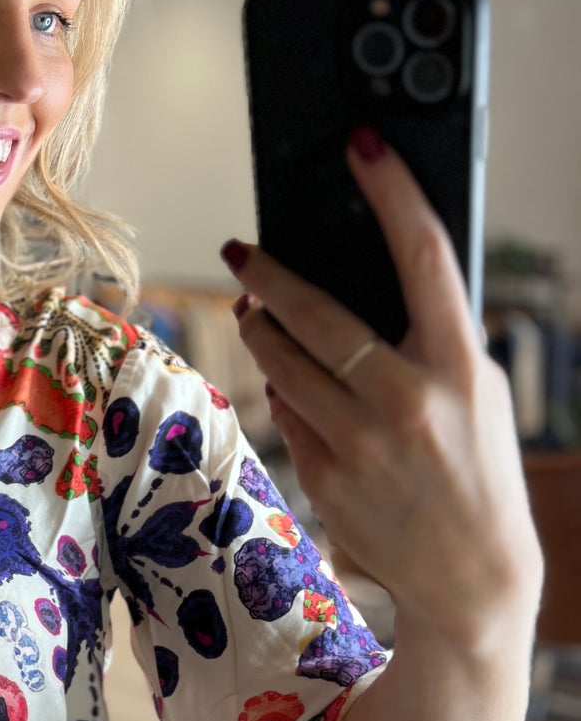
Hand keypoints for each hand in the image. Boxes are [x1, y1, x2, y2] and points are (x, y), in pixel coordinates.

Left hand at [221, 126, 541, 647]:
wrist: (473, 577)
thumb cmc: (479, 467)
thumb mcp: (480, 393)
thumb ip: (435, 339)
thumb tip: (375, 281)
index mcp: (461, 365)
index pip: (424, 256)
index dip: (391, 191)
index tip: (362, 144)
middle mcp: (410, 400)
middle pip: (318, 314)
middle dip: (270, 274)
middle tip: (241, 250)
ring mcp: (363, 444)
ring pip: (285, 366)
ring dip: (261, 331)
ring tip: (254, 311)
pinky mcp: (327, 480)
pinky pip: (290, 418)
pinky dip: (285, 394)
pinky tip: (291, 385)